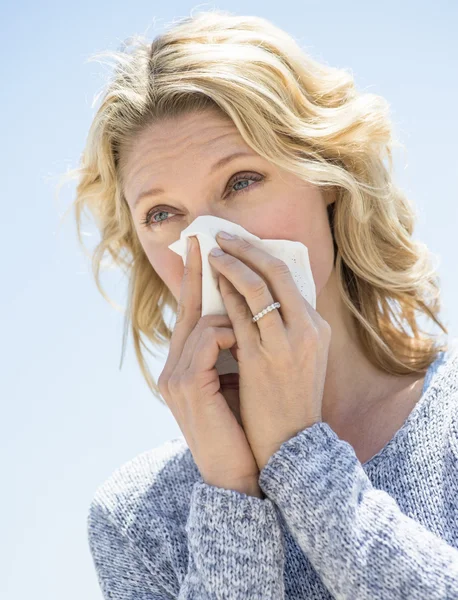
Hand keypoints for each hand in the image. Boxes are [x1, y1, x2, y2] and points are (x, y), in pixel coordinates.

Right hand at [158, 235, 262, 496]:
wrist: (238, 471)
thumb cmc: (244, 424)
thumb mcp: (238, 378)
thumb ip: (235, 346)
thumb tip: (252, 312)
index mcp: (187, 363)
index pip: (189, 310)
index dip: (193, 275)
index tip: (200, 243)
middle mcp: (174, 365)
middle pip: (188, 305)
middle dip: (202, 269)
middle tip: (211, 236)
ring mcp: (175, 375)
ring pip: (202, 318)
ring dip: (231, 308)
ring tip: (250, 312)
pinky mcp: (185, 385)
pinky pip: (208, 338)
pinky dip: (230, 332)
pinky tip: (246, 341)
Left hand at [208, 232, 330, 471]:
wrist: (291, 443)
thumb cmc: (290, 398)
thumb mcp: (301, 357)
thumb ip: (287, 325)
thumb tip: (261, 293)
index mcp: (318, 327)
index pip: (290, 277)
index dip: (262, 254)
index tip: (242, 241)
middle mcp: (307, 329)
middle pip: (276, 271)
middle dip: (246, 247)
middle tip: (222, 234)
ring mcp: (285, 343)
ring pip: (255, 287)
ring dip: (230, 264)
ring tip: (211, 251)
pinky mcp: (260, 359)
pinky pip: (237, 314)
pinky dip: (223, 293)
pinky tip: (210, 282)